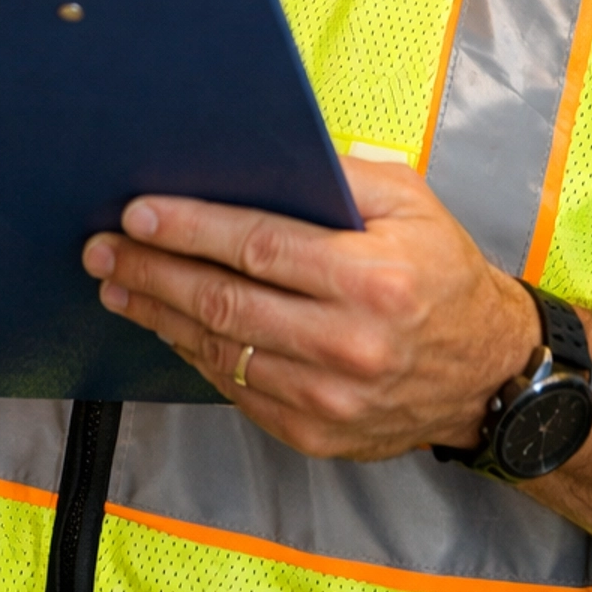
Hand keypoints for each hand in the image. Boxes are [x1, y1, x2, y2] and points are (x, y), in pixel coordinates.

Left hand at [82, 161, 538, 460]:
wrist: (487, 373)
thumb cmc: (442, 273)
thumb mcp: (411, 202)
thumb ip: (339, 176)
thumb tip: (261, 158)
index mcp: (373, 280)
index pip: (259, 247)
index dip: (192, 228)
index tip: (139, 212)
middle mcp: (349, 344)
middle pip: (224, 302)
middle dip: (153, 269)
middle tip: (104, 247)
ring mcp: (329, 398)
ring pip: (220, 350)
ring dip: (158, 314)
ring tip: (118, 282)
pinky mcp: (314, 433)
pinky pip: (236, 389)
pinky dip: (193, 354)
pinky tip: (166, 325)